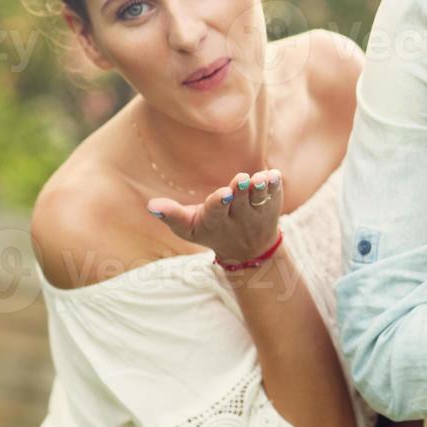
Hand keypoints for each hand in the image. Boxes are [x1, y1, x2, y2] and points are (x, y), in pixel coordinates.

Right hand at [147, 169, 283, 262]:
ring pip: (260, 199)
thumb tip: (151, 205)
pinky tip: (274, 175)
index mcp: (215, 221)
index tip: (222, 194)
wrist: (249, 250)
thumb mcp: (189, 228)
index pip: (216, 212)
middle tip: (240, 179)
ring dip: (260, 188)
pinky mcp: (272, 204)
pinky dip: (276, 186)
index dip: (219, 203)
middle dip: (240, 191)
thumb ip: (171, 216)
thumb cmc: (211, 231)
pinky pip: (276, 194)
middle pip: (240, 203)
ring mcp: (257, 211)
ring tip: (260, 179)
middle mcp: (239, 217)